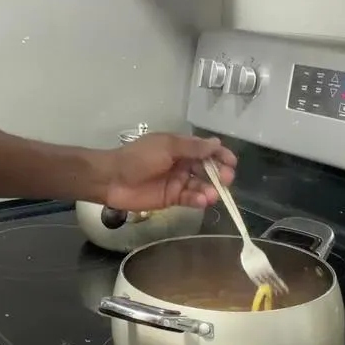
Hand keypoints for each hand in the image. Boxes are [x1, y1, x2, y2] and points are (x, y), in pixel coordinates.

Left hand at [100, 134, 236, 212]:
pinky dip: (198, 200)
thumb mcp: (167, 147)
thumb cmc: (139, 158)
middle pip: (207, 169)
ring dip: (209, 189)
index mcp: (180, 147)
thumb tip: (217, 143)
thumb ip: (192, 148)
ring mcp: (177, 182)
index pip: (206, 150)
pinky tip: (202, 201)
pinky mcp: (172, 199)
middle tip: (226, 179)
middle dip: (218, 174)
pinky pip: (190, 199)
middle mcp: (182, 164)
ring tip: (212, 195)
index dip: (220, 155)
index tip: (232, 162)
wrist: (113, 179)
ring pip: (200, 185)